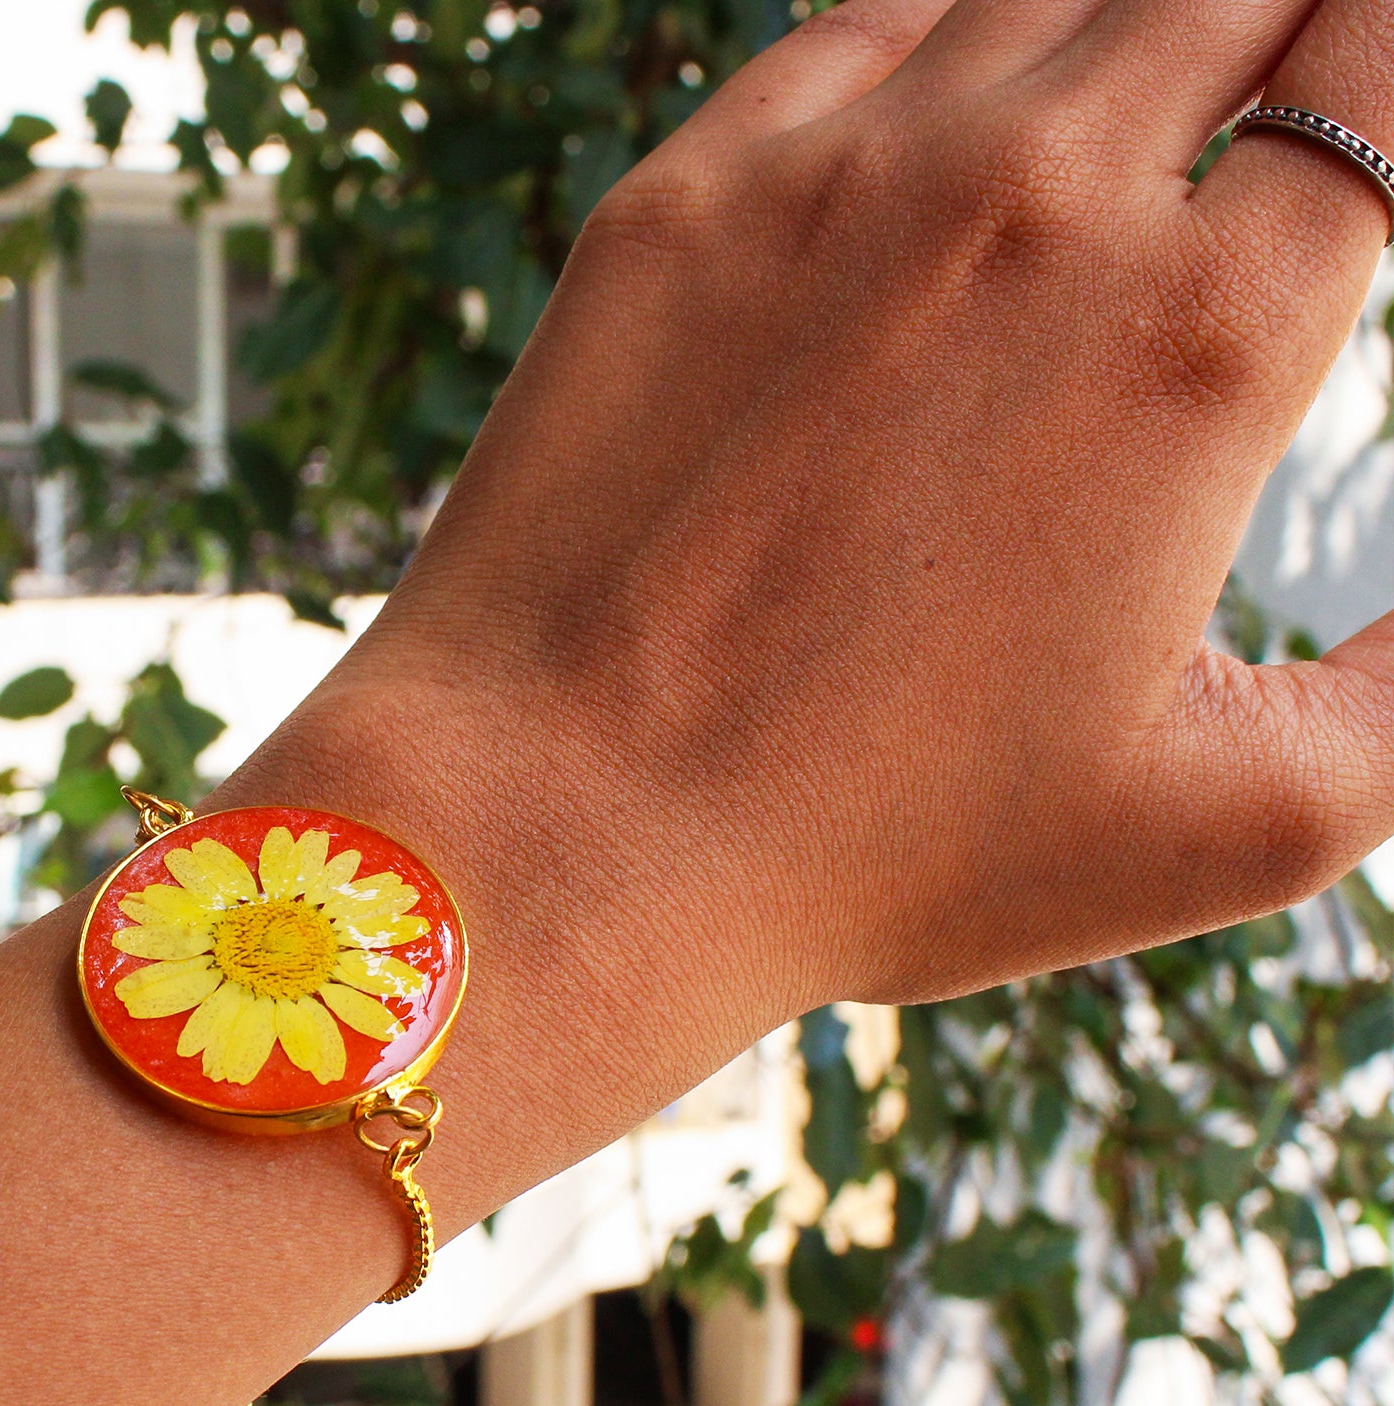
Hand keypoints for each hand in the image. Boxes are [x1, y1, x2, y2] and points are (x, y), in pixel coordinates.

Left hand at [234, 0, 1393, 1177]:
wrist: (565, 831)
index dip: (1384, 67)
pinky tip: (958, 96)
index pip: (1376, 67)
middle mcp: (1032, 202)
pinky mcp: (684, 201)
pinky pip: (860, 30)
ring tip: (1131, 91)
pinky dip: (944, 36)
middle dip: (1283, 22)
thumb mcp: (1232, 826)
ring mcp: (840, 180)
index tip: (1357, 129)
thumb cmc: (880, 851)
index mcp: (1198, 339)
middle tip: (1270, 89)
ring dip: (1121, 21)